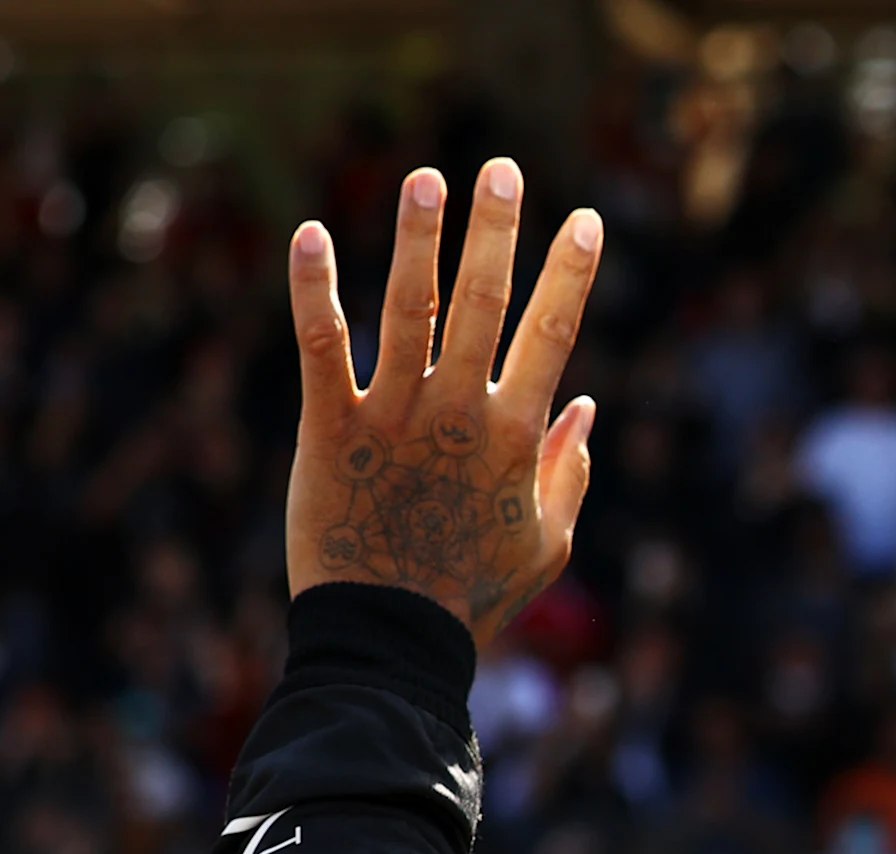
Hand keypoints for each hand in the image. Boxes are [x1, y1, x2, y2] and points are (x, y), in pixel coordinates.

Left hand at [285, 158, 602, 648]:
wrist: (392, 642)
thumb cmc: (473, 596)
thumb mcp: (547, 544)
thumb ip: (569, 471)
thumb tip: (583, 404)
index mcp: (517, 437)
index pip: (550, 336)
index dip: (570, 274)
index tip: (585, 221)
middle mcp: (460, 413)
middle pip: (483, 302)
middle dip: (497, 231)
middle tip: (503, 169)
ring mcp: (394, 416)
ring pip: (409, 309)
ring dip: (418, 237)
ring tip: (425, 178)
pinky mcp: (329, 427)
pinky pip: (321, 345)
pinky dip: (316, 287)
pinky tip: (310, 232)